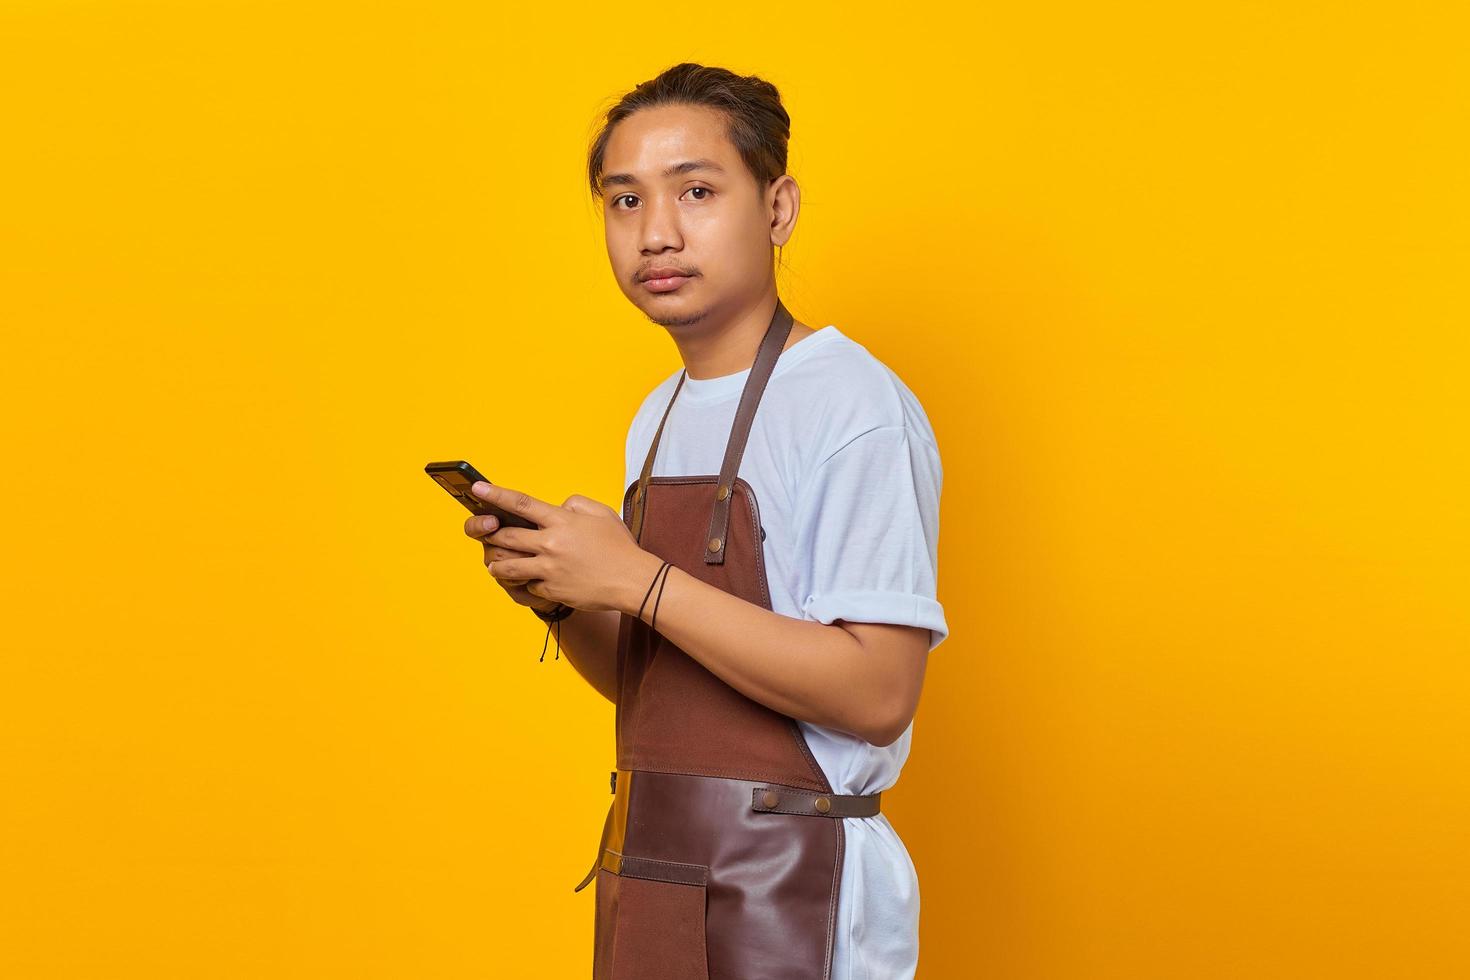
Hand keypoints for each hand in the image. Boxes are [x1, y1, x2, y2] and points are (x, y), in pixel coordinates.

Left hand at [470, 481, 655, 613]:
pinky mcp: (552, 590)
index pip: (520, 503)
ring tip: (496, 563)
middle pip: (506, 536)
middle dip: (493, 535)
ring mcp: (549, 569)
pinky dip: (529, 582)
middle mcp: (550, 544)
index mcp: (561, 521)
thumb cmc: (619, 546)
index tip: (477, 489)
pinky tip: (537, 580)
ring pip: (508, 565)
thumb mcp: (601, 512)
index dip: (495, 495)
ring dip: (498, 563)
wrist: (633, 580)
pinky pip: (529, 585)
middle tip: (490, 534)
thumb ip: (574, 504)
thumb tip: (557, 508)